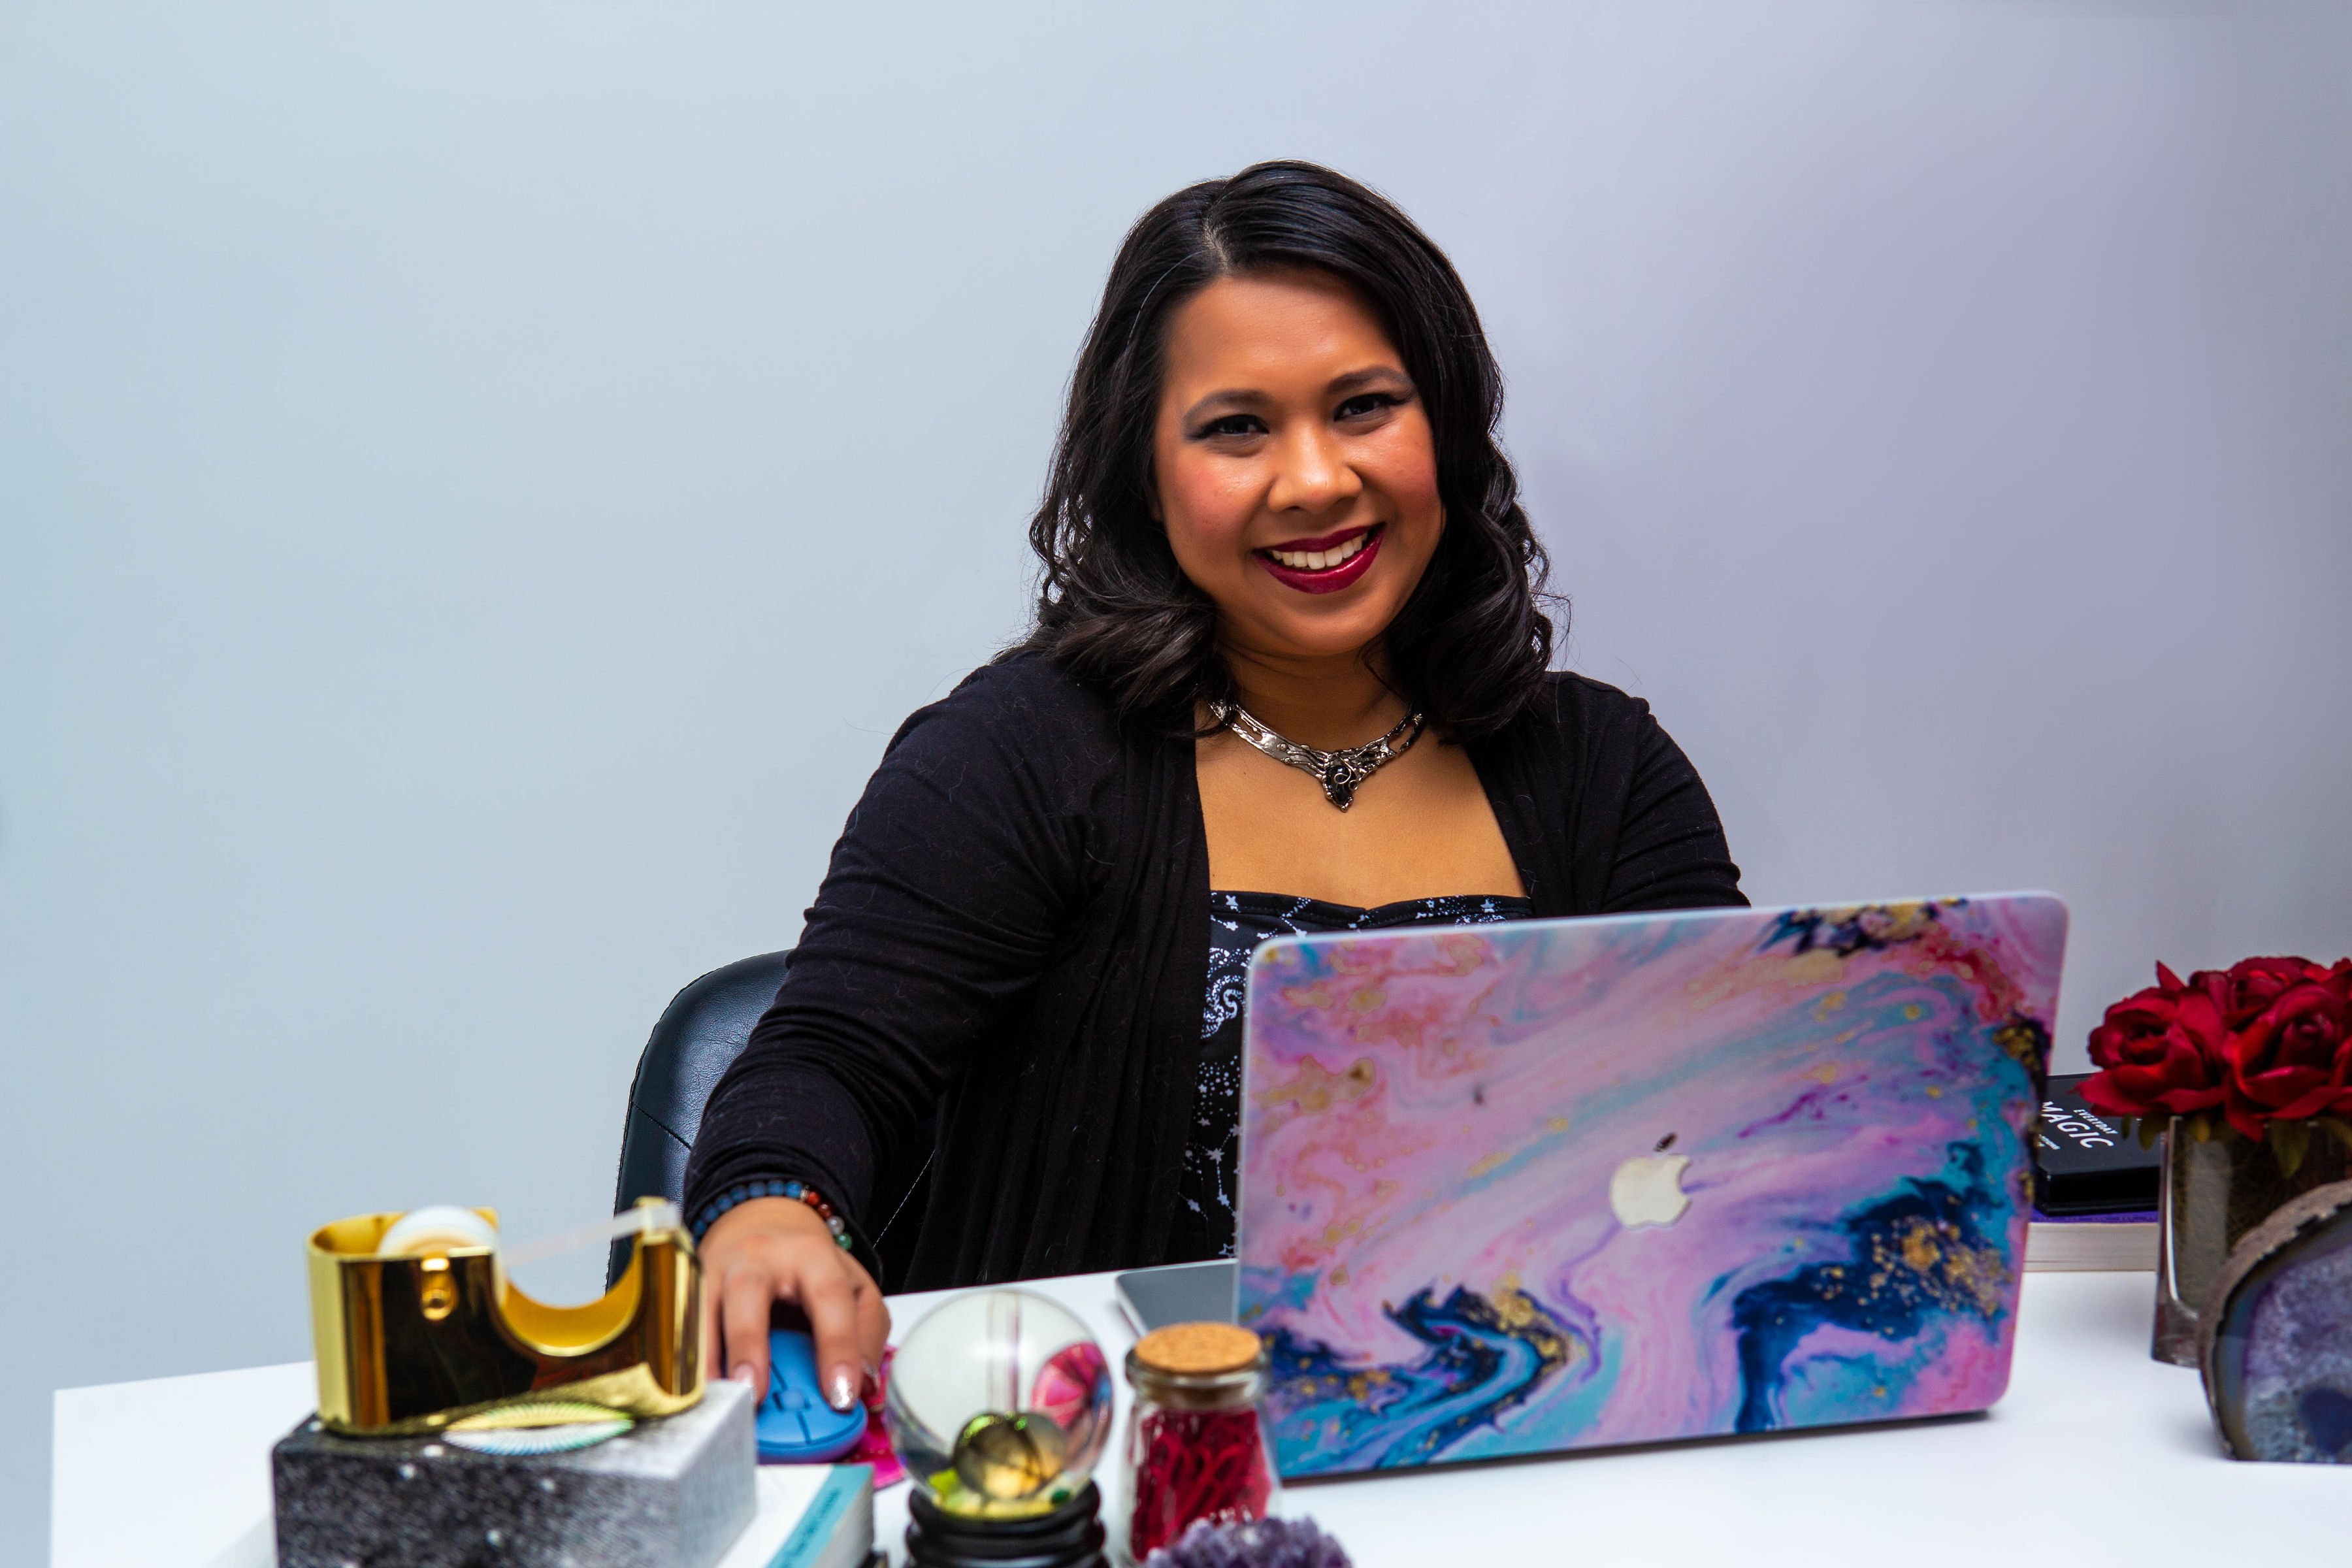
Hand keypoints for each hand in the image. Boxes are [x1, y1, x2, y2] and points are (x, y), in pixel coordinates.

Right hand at [697, 1196, 889, 1411]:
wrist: (763, 1221)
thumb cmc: (808, 1265)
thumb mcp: (854, 1286)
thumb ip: (867, 1330)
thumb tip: (863, 1385)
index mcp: (811, 1255)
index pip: (828, 1297)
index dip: (838, 1347)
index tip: (842, 1395)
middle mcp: (757, 1258)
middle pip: (748, 1293)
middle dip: (749, 1344)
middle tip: (756, 1393)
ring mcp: (716, 1272)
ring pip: (700, 1309)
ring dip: (706, 1359)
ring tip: (719, 1402)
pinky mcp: (686, 1289)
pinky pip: (678, 1325)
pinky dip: (682, 1361)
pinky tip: (691, 1394)